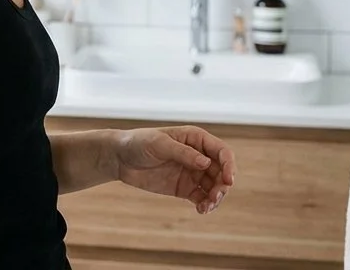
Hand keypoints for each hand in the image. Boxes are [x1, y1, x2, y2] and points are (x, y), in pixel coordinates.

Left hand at [112, 126, 235, 213]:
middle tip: (214, 197)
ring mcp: (193, 173)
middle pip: (221, 172)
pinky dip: (206, 205)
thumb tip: (206, 163)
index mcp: (196, 139)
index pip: (221, 152)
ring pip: (214, 187)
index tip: (228, 181)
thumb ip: (183, 153)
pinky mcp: (185, 188)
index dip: (229, 166)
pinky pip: (202, 198)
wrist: (120, 158)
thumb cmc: (139, 143)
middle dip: (223, 186)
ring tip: (206, 207)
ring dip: (215, 198)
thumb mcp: (160, 144)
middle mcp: (199, 156)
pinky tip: (202, 210)